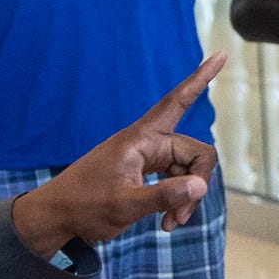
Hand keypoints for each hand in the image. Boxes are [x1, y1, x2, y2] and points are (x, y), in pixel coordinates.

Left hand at [10, 54, 222, 252]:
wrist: (56, 217)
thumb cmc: (83, 206)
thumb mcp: (124, 204)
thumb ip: (164, 195)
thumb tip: (201, 185)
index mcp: (139, 139)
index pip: (177, 102)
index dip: (201, 79)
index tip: (221, 54)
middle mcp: (147, 143)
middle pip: (195, 153)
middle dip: (195, 186)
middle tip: (180, 218)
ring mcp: (147, 158)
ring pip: (187, 170)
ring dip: (185, 198)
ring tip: (170, 224)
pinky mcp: (145, 172)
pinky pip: (175, 180)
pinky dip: (176, 201)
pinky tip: (166, 221)